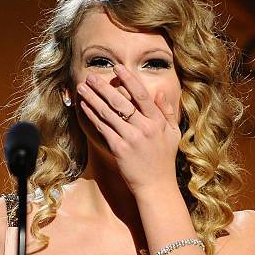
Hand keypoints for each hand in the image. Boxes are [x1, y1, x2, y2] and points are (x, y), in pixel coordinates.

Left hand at [76, 64, 181, 195]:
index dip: (128, 79)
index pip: (141, 95)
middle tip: (91, 77)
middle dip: (103, 87)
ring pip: (108, 113)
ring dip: (93, 99)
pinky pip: (103, 128)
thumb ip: (166, 112)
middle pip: (120, 101)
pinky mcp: (119, 149)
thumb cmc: (164, 160)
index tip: (117, 68)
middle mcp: (144, 127)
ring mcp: (131, 138)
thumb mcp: (172, 134)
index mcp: (157, 122)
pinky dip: (92, 116)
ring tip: (82, 88)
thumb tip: (159, 93)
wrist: (156, 185)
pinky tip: (84, 107)